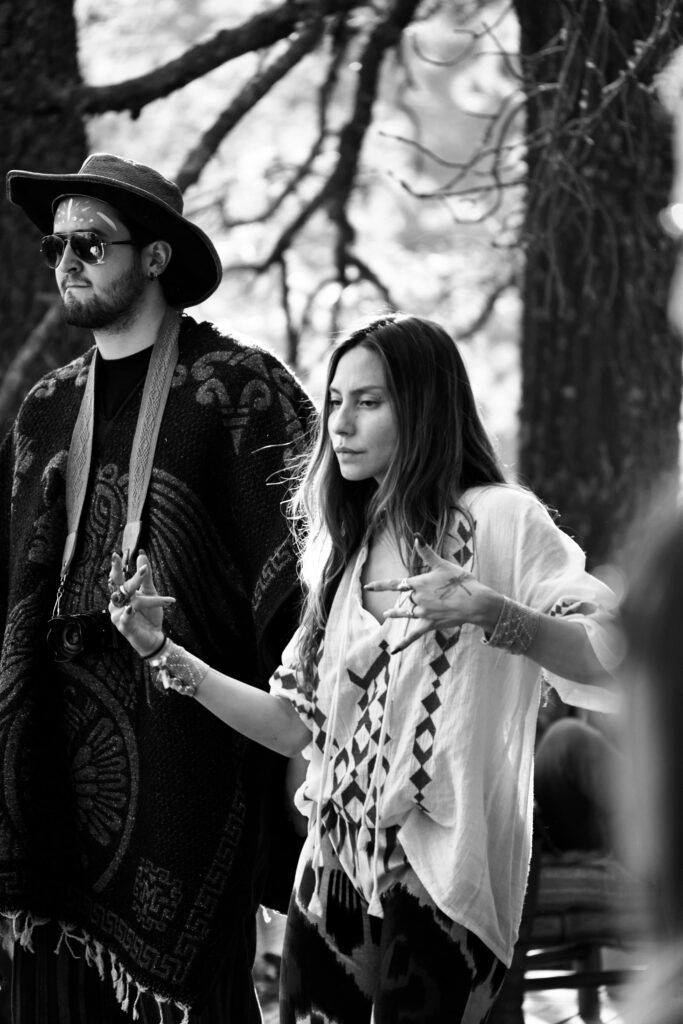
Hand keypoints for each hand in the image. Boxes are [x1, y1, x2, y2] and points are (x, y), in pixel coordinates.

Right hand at [108, 550, 174, 657]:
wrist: (154, 637)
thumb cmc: (149, 615)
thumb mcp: (150, 593)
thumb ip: (145, 577)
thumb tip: (140, 555)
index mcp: (122, 594)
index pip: (118, 578)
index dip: (117, 567)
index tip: (116, 554)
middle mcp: (117, 603)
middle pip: (117, 586)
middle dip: (116, 571)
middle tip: (115, 557)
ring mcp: (118, 615)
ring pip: (127, 601)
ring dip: (135, 591)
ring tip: (140, 577)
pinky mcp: (123, 627)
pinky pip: (125, 619)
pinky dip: (127, 613)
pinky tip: (131, 608)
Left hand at [363, 535, 496, 653]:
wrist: (474, 602)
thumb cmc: (460, 581)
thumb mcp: (443, 564)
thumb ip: (427, 552)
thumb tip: (416, 536)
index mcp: (418, 583)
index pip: (395, 584)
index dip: (380, 585)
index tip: (367, 586)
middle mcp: (417, 598)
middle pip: (405, 598)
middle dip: (403, 598)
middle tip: (398, 601)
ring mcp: (422, 613)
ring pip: (405, 614)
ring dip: (395, 614)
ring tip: (386, 615)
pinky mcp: (429, 625)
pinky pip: (413, 635)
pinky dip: (402, 643)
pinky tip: (393, 651)